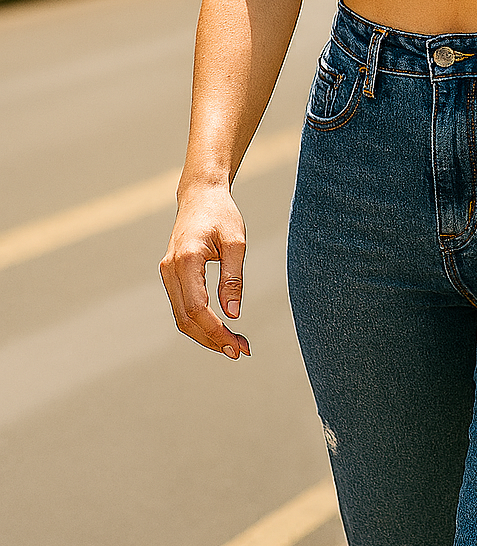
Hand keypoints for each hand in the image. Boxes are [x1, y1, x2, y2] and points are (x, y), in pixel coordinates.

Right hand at [159, 185, 250, 359]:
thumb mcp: (236, 242)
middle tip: (240, 351)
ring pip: (181, 316)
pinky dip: (199, 322)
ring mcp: (167, 272)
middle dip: (212, 339)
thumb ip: (233, 278)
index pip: (197, 308)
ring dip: (206, 334)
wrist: (200, 195)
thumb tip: (233, 314)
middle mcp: (170, 269)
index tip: (237, 345)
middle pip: (186, 318)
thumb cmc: (222, 214)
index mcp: (187, 259)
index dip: (216, 331)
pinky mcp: (171, 275)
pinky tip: (220, 328)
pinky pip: (182, 306)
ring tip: (234, 344)